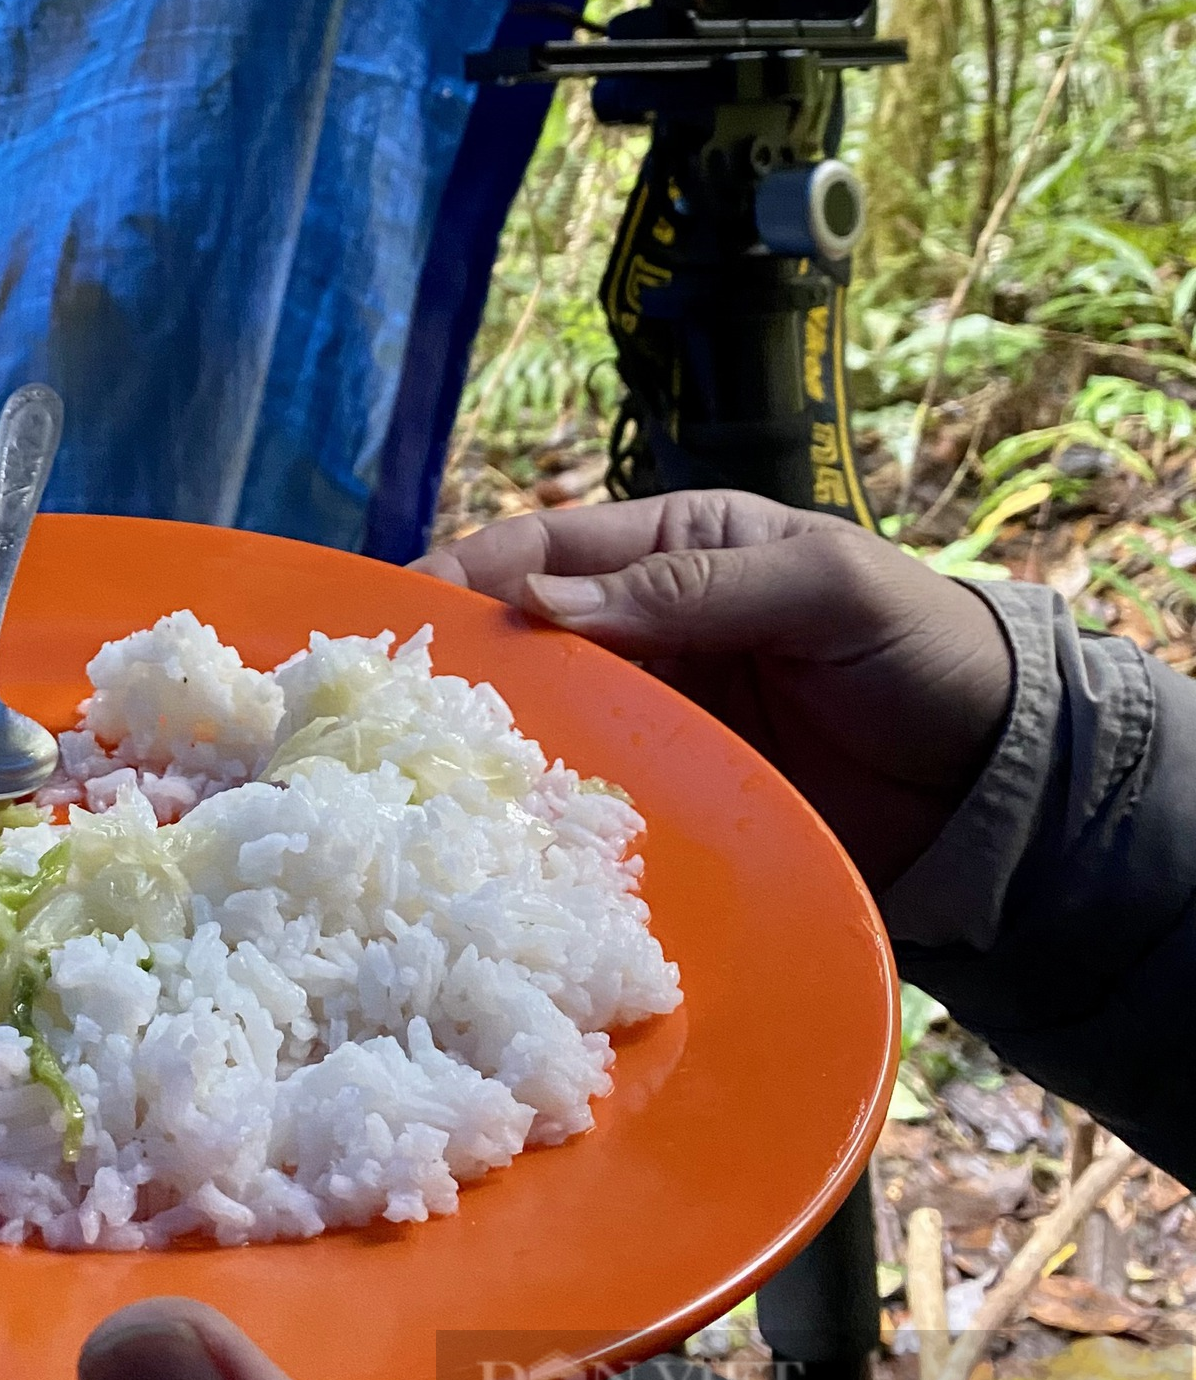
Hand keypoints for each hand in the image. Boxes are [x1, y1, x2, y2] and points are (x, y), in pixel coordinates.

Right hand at [414, 489, 1011, 889]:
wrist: (996, 781)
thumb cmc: (919, 647)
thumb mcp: (820, 584)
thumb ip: (690, 587)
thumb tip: (542, 594)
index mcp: (674, 550)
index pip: (549, 546)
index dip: (470, 570)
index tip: (401, 604)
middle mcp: (648, 632)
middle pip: (528, 640)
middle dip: (458, 662)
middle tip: (382, 700)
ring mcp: (659, 722)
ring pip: (551, 724)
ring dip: (494, 744)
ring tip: (418, 772)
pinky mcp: (677, 802)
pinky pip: (597, 802)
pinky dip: (549, 813)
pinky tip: (502, 833)